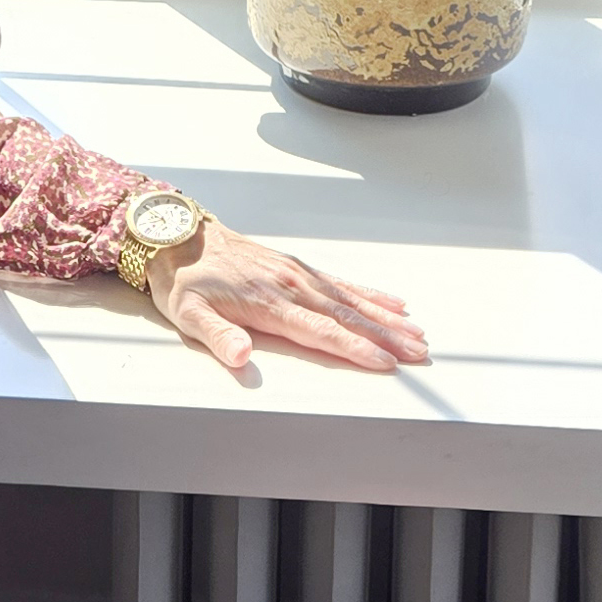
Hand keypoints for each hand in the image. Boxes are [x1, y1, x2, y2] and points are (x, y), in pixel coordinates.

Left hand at [148, 219, 429, 372]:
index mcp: (269, 303)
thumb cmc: (184, 281)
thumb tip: (241, 357)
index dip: (354, 349)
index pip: (321, 331)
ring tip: (418, 334)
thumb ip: (217, 337)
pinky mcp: (298, 267)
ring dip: (387, 318)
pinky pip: (342, 282)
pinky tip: (393, 303)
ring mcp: (298, 274)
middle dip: (386, 337)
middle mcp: (291, 285)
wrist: (181, 237)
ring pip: (352, 299)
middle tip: (420, 354)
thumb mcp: (189, 314)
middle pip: (347, 316)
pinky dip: (371, 294)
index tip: (385, 363)